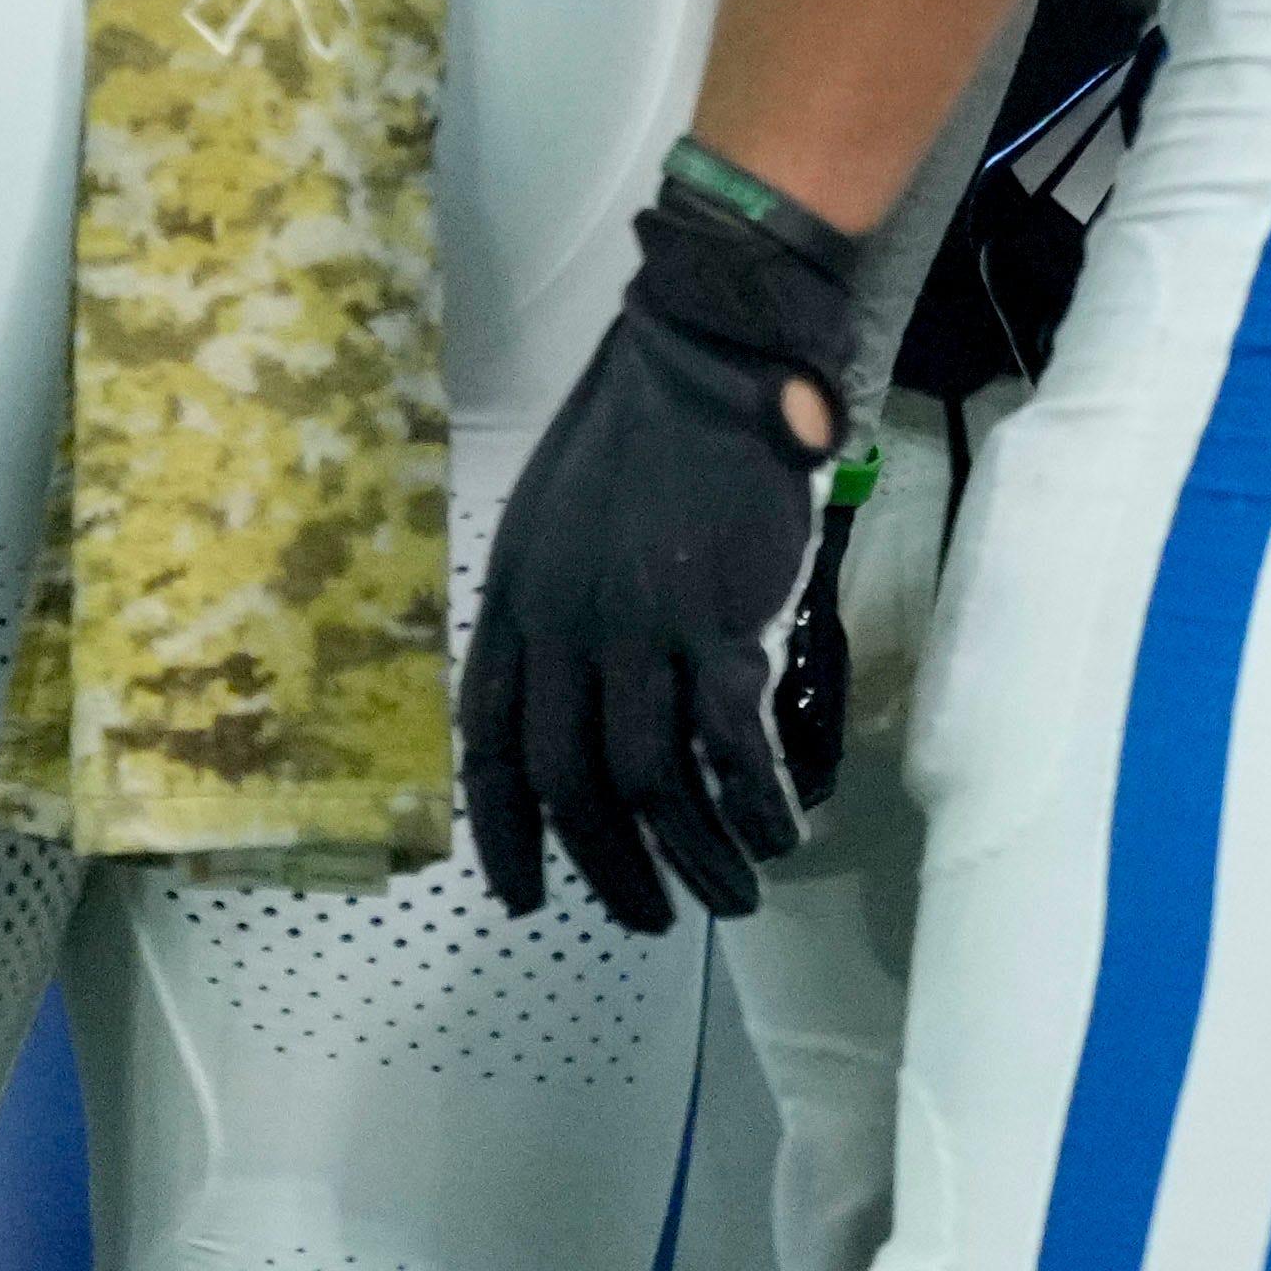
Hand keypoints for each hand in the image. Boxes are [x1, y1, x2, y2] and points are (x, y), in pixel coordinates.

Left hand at [465, 156, 860, 930]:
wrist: (710, 352)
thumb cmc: (645, 429)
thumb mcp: (559, 517)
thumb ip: (559, 607)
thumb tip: (583, 702)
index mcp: (514, 598)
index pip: (490, 742)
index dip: (503, 831)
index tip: (523, 898)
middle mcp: (563, 623)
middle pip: (572, 781)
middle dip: (609, 868)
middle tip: (648, 918)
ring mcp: (637, 625)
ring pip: (652, 781)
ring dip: (694, 855)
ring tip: (731, 895)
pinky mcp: (715, 618)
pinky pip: (728, 743)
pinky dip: (755, 801)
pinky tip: (780, 831)